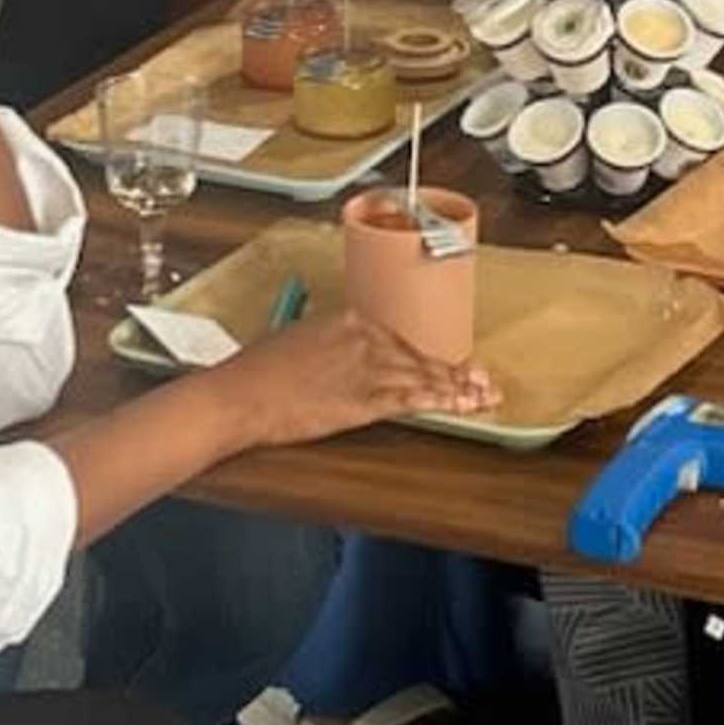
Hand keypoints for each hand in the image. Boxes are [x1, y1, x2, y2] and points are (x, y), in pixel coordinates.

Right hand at [222, 310, 496, 446]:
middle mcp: (364, 338)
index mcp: (348, 319)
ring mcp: (368, 368)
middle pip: (417, 356)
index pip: (398, 337)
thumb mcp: (296, 340)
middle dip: (453, 371)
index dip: (424, 354)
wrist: (240, 396)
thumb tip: (339, 356)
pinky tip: (462, 405)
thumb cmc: (257, 372)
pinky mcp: (366, 399)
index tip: (443, 361)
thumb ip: (328, 344)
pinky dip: (443, 401)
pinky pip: (415, 399)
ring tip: (483, 395)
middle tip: (481, 379)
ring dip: (458, 388)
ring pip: (424, 377)